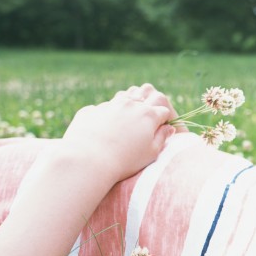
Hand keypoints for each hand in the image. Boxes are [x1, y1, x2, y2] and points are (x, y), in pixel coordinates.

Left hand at [62, 83, 178, 181]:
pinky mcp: (92, 110)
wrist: (88, 160)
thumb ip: (162, 138)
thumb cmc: (125, 161)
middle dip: (151, 103)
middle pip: (147, 94)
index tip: (162, 129)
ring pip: (125, 96)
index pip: (164, 110)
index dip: (166, 119)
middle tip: (149, 118)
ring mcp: (110, 105)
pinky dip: (110, 113)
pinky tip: (107, 127)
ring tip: (129, 119)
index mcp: (148, 115)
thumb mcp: (151, 153)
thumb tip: (168, 128)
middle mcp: (130, 105)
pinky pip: (105, 107)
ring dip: (131, 104)